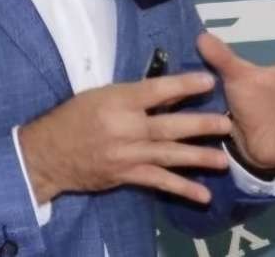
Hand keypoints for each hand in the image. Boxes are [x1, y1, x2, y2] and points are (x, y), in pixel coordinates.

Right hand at [17, 73, 231, 204]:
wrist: (49, 153)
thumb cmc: (74, 116)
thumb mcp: (99, 95)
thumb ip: (131, 95)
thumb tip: (166, 92)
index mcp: (117, 101)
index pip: (155, 91)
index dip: (183, 85)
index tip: (208, 80)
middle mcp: (125, 128)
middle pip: (168, 125)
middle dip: (199, 125)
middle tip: (226, 123)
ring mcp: (127, 154)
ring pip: (168, 155)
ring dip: (197, 157)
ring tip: (222, 160)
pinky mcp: (127, 175)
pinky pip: (158, 182)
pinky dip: (182, 189)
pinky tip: (203, 194)